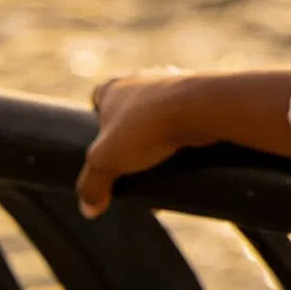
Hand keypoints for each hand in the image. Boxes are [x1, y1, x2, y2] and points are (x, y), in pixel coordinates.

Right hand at [79, 71, 193, 217]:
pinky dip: (182, 142)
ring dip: (157, 143)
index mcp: (113, 88)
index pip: (96, 99)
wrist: (201, 109)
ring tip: (157, 174)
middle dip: (129, 140)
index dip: (96, 122)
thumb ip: (92, 184)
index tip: (102, 146)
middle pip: (128, 113)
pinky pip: (184, 123)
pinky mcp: (198, 99)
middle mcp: (141, 81)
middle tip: (129, 168)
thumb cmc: (146, 127)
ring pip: (158, 119)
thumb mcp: (106, 161)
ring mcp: (171, 87)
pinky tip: (182, 166)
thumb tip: (90, 208)